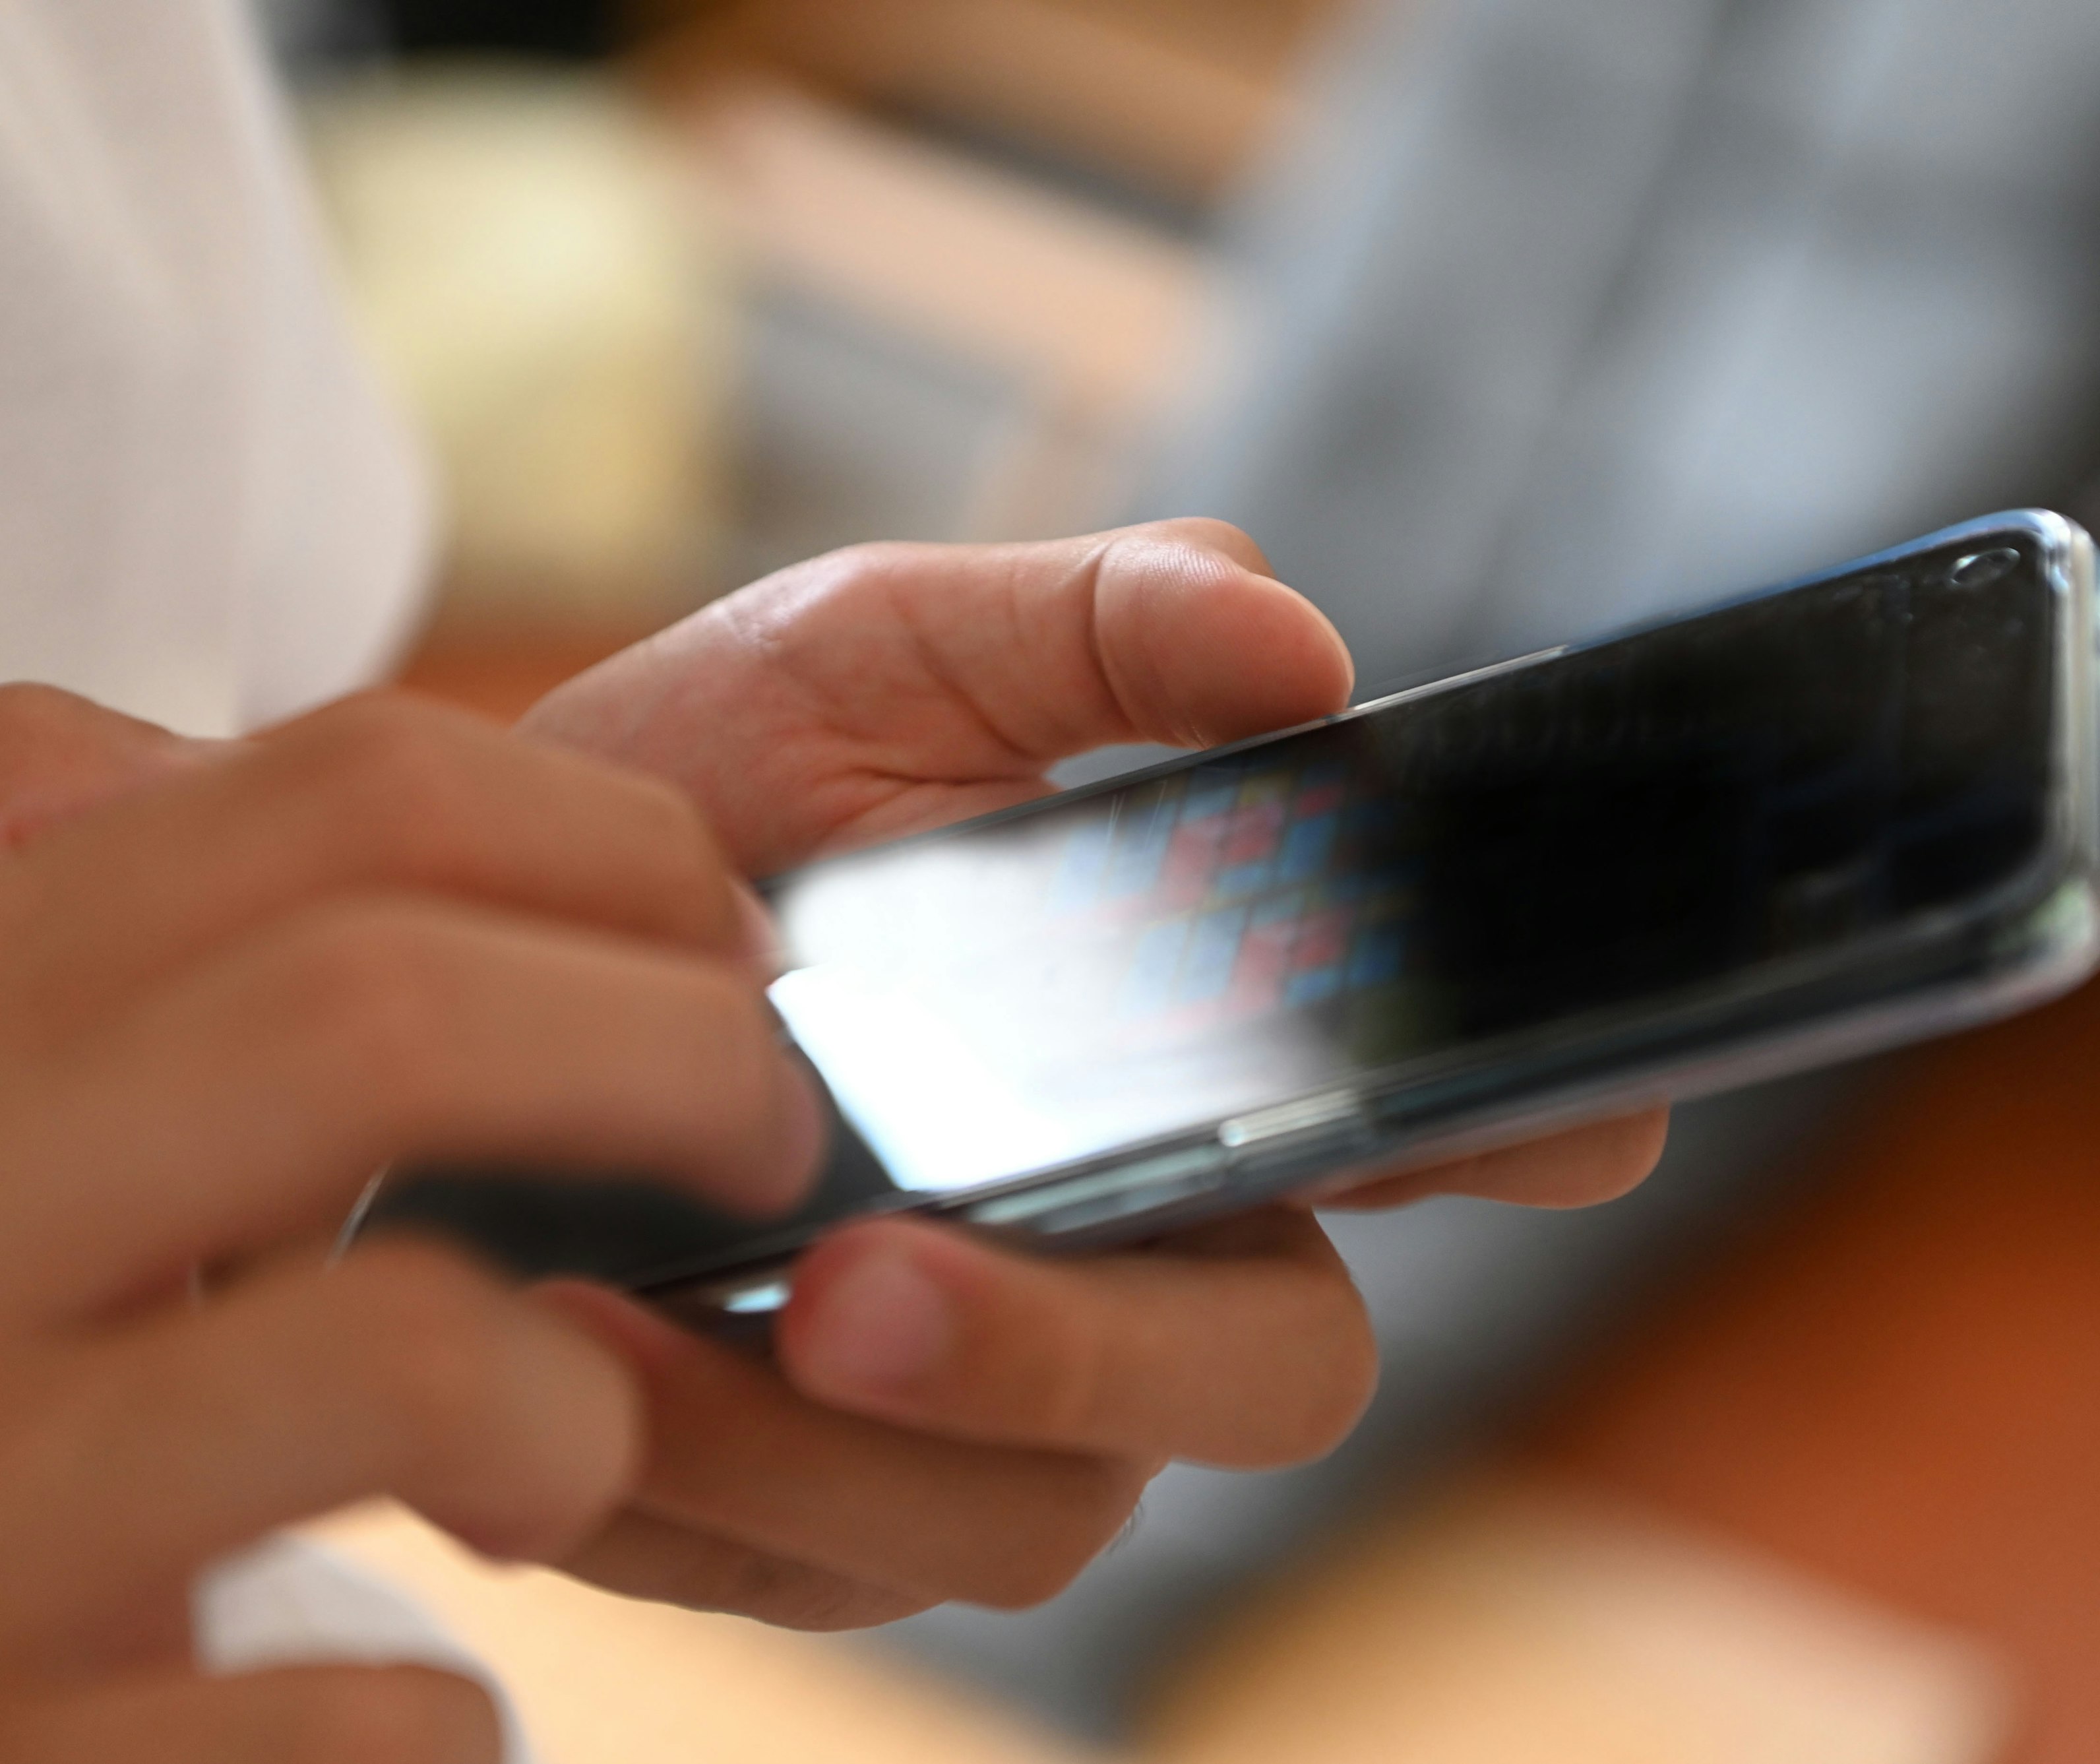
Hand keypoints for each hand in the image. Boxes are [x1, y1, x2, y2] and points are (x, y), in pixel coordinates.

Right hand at [0, 687, 816, 1756]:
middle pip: (391, 1020)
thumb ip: (84, 933)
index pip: (351, 801)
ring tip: (572, 1447)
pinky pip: (362, 1718)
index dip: (627, 852)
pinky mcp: (23, 1749)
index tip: (733, 946)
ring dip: (571, 1404)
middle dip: (676, 1064)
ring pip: (399, 1353)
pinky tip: (401, 1707)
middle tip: (771, 1144)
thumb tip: (176, 767)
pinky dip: (431, 1716)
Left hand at [520, 521, 1669, 1627]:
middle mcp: (1156, 1253)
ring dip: (856, 1449)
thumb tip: (1299, 647)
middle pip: (1281, 1373)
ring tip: (653, 1320)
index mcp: (1224, 1063)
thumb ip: (1101, 627)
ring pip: (1047, 1519)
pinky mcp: (823, 1511)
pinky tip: (579, 1369)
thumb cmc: (711, 786)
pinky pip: (819, 1573)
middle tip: (878, 1281)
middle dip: (1096, 1348)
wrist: (453, 942)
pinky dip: (702, 1480)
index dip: (1546, 1128)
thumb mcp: (886, 655)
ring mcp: (1001, 1401)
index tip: (1539, 1113)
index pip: (1467, 1126)